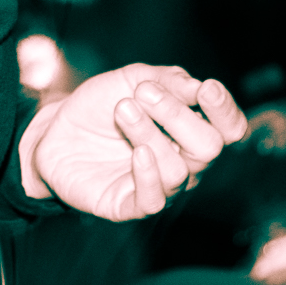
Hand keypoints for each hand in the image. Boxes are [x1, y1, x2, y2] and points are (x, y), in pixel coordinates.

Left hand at [20, 64, 248, 221]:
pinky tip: (136, 153)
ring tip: (122, 110)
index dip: (225, 111)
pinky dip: (149, 175)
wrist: (55, 130)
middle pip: (208, 147)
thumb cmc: (100, 106)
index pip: (229, 128)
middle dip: (177, 115)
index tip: (206, 89)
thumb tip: (198, 87)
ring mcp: (160, 185)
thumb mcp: (131, 79)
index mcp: (191, 129)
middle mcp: (184, 161)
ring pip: (178, 169)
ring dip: (150, 134)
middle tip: (142, 93)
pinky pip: (154, 200)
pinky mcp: (131, 205)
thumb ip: (167, 80)